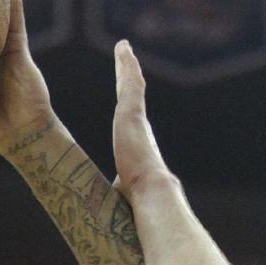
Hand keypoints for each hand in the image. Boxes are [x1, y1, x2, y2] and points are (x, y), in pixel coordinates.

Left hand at [112, 40, 172, 196]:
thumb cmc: (138, 204)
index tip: (128, 106)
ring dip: (128, 67)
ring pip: (132, 86)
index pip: (132, 124)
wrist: (151, 197)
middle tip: (128, 64)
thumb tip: (114, 214)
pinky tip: (123, 49)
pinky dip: (127, 65)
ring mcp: (137, 121)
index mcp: (138, 148)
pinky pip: (129, 83)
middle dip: (130, 80)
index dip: (129, 112)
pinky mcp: (131, 114)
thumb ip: (120, 195)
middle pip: (133, 99)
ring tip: (124, 50)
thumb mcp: (123, 195)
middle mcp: (141, 131)